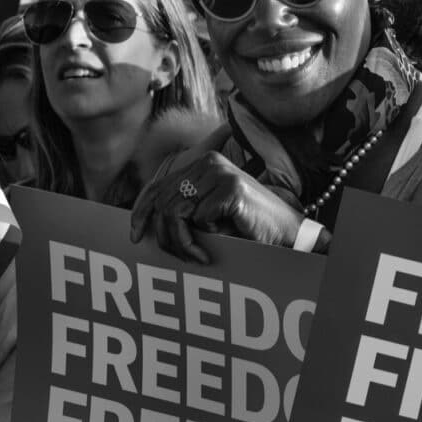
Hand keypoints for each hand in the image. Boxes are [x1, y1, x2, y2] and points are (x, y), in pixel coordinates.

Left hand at [130, 151, 303, 262]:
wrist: (285, 232)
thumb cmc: (246, 226)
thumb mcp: (207, 215)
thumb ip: (183, 210)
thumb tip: (144, 224)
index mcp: (201, 164)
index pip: (159, 185)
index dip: (141, 210)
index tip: (135, 236)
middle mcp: (208, 163)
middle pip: (163, 201)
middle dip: (164, 236)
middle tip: (181, 258)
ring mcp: (219, 173)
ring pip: (175, 211)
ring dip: (182, 242)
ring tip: (197, 257)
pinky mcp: (230, 188)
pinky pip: (199, 218)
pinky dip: (204, 238)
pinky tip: (219, 245)